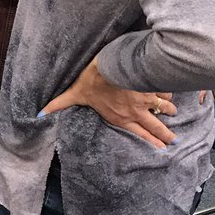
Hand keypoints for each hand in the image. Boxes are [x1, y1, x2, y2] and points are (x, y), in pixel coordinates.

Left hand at [40, 57, 177, 149]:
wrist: (111, 65)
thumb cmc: (92, 80)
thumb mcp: (74, 94)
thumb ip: (58, 104)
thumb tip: (39, 113)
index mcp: (120, 117)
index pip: (138, 134)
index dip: (150, 142)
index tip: (161, 149)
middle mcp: (135, 112)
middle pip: (155, 127)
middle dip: (165, 134)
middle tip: (173, 140)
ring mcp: (146, 99)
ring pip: (163, 109)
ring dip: (169, 111)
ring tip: (174, 113)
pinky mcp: (152, 86)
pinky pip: (165, 91)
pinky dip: (168, 92)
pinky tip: (171, 91)